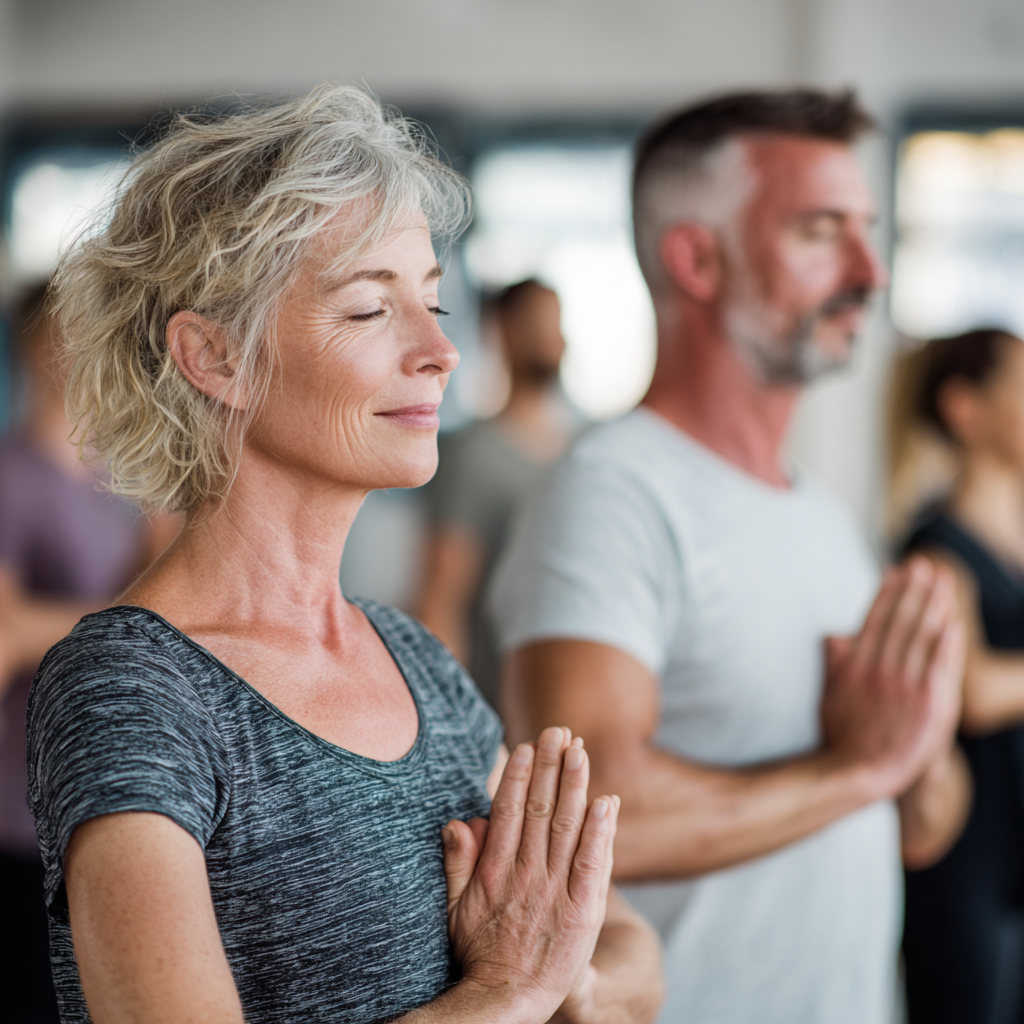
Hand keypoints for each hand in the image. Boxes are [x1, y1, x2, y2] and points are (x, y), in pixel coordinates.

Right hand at [442, 727, 617, 1021]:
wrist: (507, 1000)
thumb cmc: (478, 954)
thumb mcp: (454, 907)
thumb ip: (457, 862)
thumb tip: (460, 821)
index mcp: (495, 869)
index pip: (510, 810)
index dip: (521, 775)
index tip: (528, 746)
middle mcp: (526, 873)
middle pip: (541, 808)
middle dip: (550, 766)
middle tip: (559, 731)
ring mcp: (555, 890)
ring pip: (568, 826)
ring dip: (575, 784)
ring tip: (580, 750)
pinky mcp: (582, 911)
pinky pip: (594, 864)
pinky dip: (601, 832)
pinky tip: (606, 802)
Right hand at [821, 557, 964, 801]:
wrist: (856, 771)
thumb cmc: (841, 735)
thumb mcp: (830, 693)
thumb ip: (835, 662)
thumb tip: (834, 635)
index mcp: (856, 664)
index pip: (874, 619)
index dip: (888, 593)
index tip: (897, 571)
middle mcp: (878, 668)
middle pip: (899, 620)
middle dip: (913, 589)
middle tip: (924, 565)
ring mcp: (902, 684)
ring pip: (921, 636)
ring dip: (933, 606)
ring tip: (943, 583)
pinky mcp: (926, 702)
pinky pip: (940, 665)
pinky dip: (947, 642)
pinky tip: (953, 622)